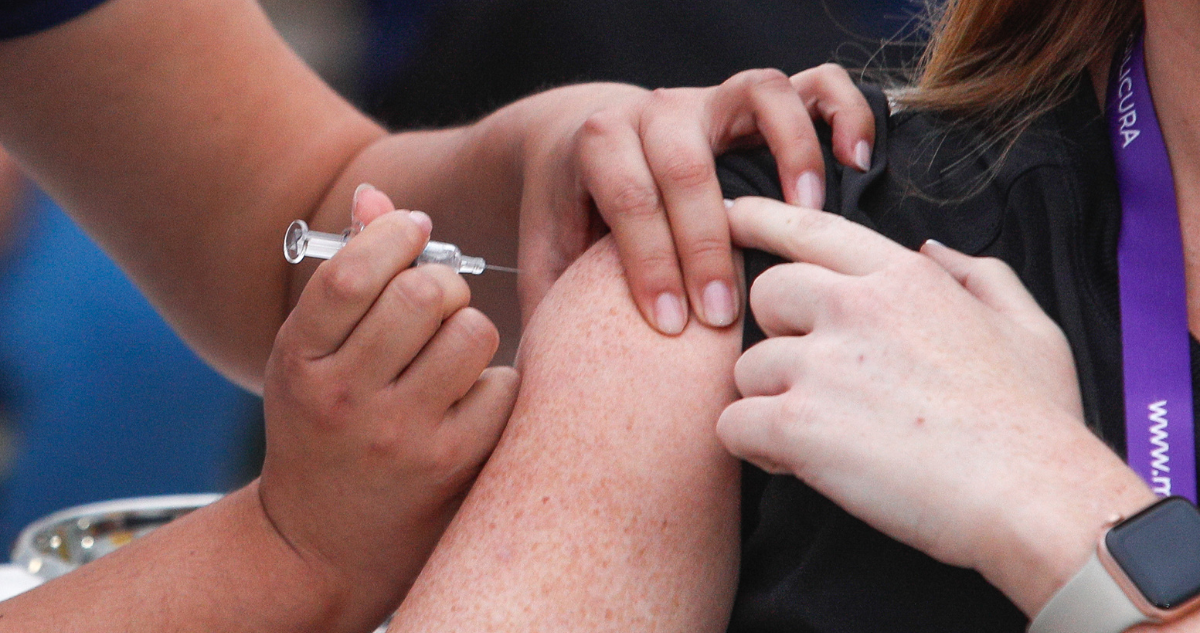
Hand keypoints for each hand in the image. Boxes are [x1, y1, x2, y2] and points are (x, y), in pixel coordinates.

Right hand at [258, 187, 519, 629]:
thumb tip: (379, 195)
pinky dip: (495, 381)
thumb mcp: (311, 353)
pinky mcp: (454, 462)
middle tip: (439, 300)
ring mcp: (401, 434)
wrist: (325, 540)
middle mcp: (346, 397)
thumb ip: (346, 274)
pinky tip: (469, 399)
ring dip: (472, 330)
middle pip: (426, 293)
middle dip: (444, 283)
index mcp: (300, 358)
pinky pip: (503, 384)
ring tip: (452, 354)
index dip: (395, 234)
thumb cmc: (324, 424)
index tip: (415, 230)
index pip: (354, 272)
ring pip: (474, 333)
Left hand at [518, 65, 873, 333]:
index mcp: (600, 141)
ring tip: (806, 216)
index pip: (628, 198)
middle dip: (707, 244)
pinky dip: (840, 114)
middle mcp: (657, 110)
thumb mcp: (550, 251)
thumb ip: (550, 298)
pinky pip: (812, 85)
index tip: (669, 327)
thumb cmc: (573, 210)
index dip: (649, 264)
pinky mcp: (756, 102)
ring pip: (758, 96)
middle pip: (687, 164)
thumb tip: (553, 373)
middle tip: (723, 316)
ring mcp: (712, 98)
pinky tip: (854, 163)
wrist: (581, 142)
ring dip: (789, 154)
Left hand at [716, 197, 1154, 615]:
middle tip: (814, 380)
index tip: (730, 214)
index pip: (812, 230)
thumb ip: (978, 276)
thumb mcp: (1029, 327)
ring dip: (770, 404)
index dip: (761, 218)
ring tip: (819, 438)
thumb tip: (933, 250)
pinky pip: (731, 425)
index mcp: (902, 279)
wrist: (1033, 497)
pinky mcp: (796, 424)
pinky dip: (753, 448)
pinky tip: (793, 463)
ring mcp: (819, 364)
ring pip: (746, 370)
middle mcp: (852, 307)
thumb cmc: (1035, 422)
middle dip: (778, 336)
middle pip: (765, 295)